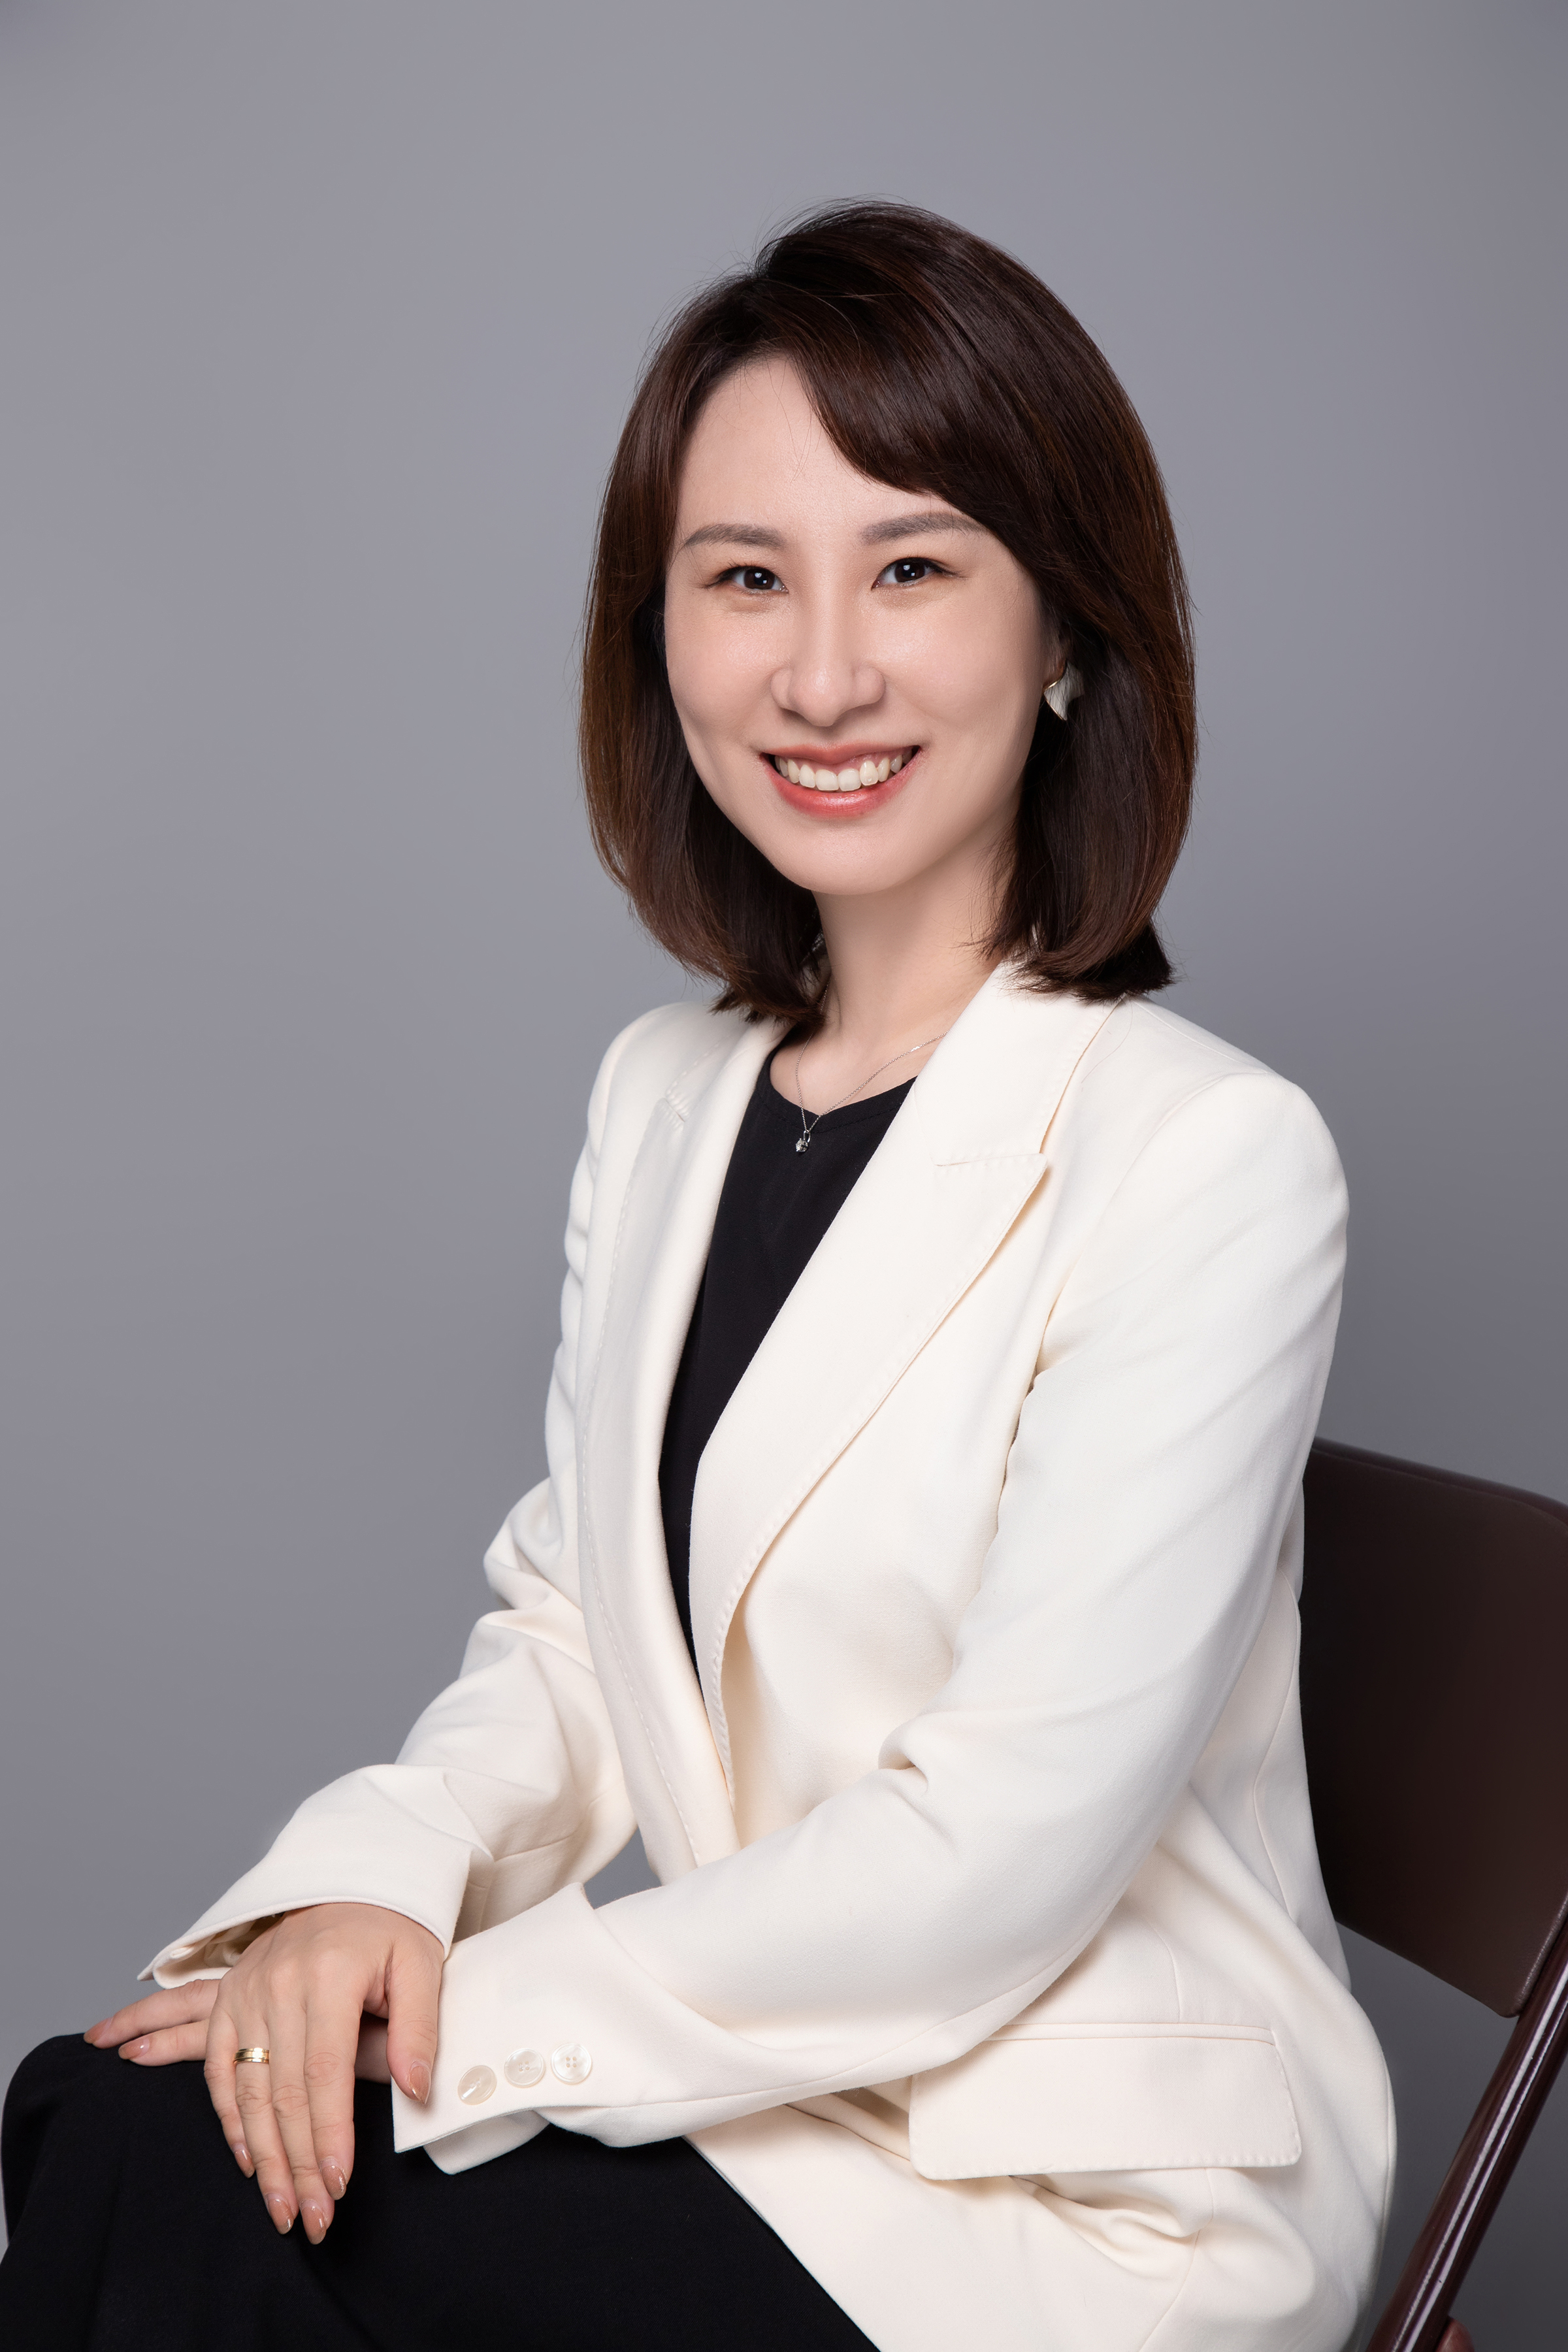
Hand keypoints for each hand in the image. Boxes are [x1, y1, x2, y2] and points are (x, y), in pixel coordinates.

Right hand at [84, 1903, 442, 2243]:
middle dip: (295, 2163)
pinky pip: (218, 2067)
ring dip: (260, 2155)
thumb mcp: (421, 1964)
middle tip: (310, 2217)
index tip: (336, 2185)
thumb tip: (417, 2090)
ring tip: (278, 2205)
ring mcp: (246, 1991)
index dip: (328, 2134)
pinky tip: (246, 2157)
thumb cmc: (393, 1925)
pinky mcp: (230, 1997)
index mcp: (328, 1975)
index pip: (324, 2073)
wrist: (351, 1878)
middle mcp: (277, 1983)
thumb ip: (419, 2027)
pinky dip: (229, 2118)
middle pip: (282, 2092)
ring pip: (246, 2090)